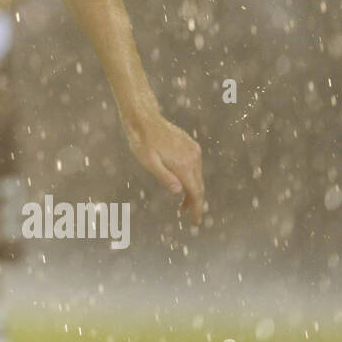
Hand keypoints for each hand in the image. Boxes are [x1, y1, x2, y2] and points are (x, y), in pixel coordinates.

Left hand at [124, 110, 203, 224]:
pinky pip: (195, 167)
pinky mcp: (191, 146)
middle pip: (198, 186)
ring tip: (182, 204)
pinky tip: (182, 183)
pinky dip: (191, 178)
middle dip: (194, 203)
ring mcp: (193, 151)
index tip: (195, 222)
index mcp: (183, 164)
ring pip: (197, 177)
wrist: (145, 119)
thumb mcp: (148, 162)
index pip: (195, 193)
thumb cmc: (142, 142)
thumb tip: (179, 191)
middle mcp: (193, 158)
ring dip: (192, 191)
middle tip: (187, 216)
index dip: (196, 209)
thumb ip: (164, 177)